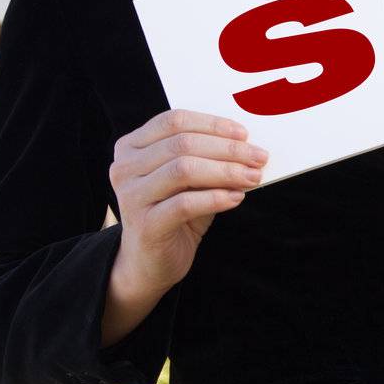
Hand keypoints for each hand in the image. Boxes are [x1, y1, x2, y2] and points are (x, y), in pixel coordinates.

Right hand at [108, 109, 268, 296]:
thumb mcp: (189, 179)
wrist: (149, 262)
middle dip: (227, 149)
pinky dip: (216, 198)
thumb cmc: (174, 211)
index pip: (174, 121)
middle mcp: (124, 168)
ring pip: (183, 169)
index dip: (212, 124)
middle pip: (182, 144)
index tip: (244, 134)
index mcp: (131, 146)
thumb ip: (206, 158)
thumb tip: (247, 145)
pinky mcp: (145, 225)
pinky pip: (185, 203)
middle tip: (259, 157)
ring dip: (226, 171)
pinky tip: (236, 198)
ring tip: (252, 177)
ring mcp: (131, 196)